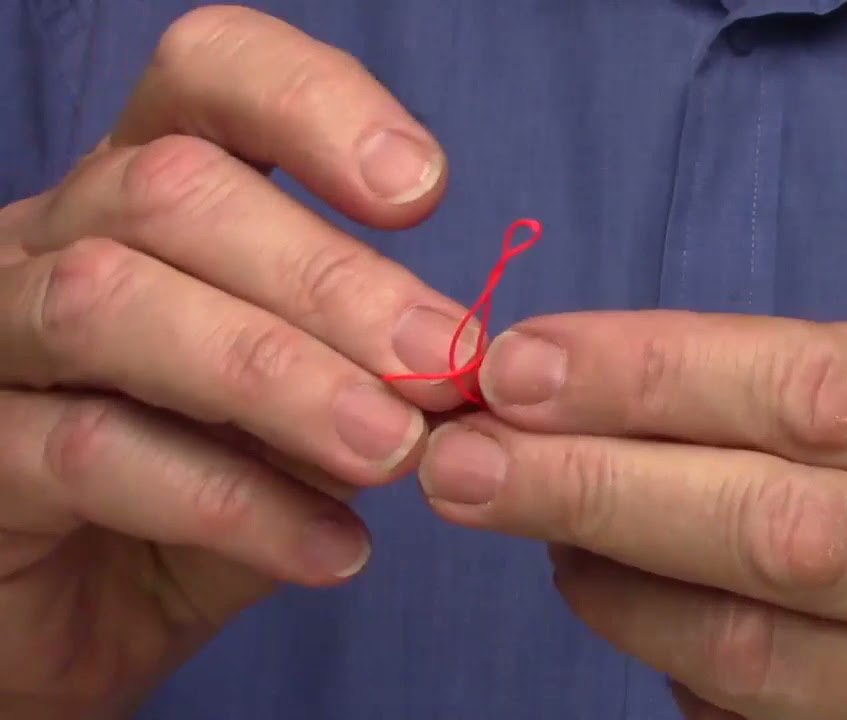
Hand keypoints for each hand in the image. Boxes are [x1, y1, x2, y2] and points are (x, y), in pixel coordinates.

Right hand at [0, 7, 467, 715]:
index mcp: (146, 198)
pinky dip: (233, 502)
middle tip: (442, 365)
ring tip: (392, 451)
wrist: (73, 619)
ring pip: (110, 302)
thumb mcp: (295, 417)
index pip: (207, 76)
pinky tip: (332, 549)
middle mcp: (53, 241)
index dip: (312, 105)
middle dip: (328, 279)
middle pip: (169, 192)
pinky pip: (89, 454)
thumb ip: (362, 375)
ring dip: (277, 376)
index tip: (421, 190)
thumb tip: (457, 360)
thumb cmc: (200, 487)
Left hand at [420, 311, 846, 717]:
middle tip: (464, 459)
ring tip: (520, 517)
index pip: (816, 390)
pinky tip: (600, 587)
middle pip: (788, 532)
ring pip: (761, 650)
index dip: (653, 377)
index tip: (518, 367)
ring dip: (608, 584)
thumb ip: (751, 387)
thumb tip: (546, 386)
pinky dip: (656, 649)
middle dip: (602, 488)